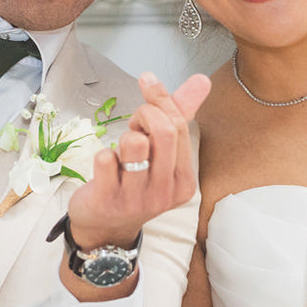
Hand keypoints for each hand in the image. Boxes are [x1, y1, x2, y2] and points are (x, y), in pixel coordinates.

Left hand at [66, 71, 210, 253]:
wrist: (104, 227)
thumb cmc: (134, 181)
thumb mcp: (162, 152)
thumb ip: (180, 115)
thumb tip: (203, 79)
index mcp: (184, 181)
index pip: (180, 126)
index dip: (161, 100)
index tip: (148, 82)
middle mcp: (165, 192)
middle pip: (163, 130)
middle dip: (145, 112)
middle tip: (135, 121)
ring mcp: (136, 198)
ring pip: (134, 142)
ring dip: (125, 136)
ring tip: (122, 149)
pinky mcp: (108, 200)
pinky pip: (106, 159)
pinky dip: (103, 155)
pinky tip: (107, 168)